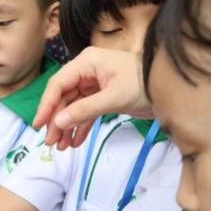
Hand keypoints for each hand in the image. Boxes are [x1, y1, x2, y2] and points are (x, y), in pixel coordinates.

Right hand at [33, 47, 152, 149]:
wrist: (171, 88)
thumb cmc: (144, 84)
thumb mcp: (113, 98)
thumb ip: (84, 110)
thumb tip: (58, 123)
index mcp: (87, 63)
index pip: (58, 84)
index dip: (46, 105)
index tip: (39, 125)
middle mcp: (87, 72)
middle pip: (63, 98)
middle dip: (56, 121)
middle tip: (50, 143)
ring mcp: (94, 85)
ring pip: (72, 108)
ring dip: (66, 127)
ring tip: (61, 147)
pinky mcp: (102, 97)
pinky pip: (85, 113)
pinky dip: (80, 127)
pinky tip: (75, 142)